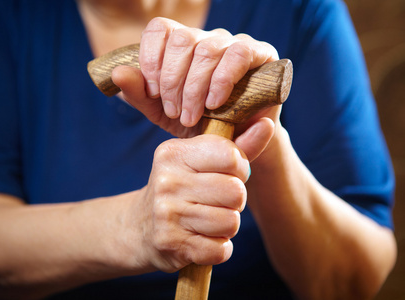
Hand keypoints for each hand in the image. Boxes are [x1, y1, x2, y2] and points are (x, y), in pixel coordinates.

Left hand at [112, 17, 278, 137]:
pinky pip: (237, 55)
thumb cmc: (197, 123)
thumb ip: (139, 93)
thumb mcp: (161, 112)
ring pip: (207, 50)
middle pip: (182, 39)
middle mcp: (206, 38)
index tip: (153, 92)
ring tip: (191, 116)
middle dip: (172, 81)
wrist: (233, 143)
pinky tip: (214, 104)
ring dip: (194, 88)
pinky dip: (221, 81)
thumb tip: (117, 72)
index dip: (151, 58)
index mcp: (181, 45)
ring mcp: (233, 43)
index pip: (159, 28)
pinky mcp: (260, 54)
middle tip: (174, 111)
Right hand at [131, 135, 251, 271]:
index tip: (227, 174)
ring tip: (208, 220)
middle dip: (234, 200)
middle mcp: (167, 181)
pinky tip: (202, 239)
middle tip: (216, 201)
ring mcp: (167, 215)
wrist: (141, 226)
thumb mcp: (201, 162)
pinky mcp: (171, 245)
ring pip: (231, 222)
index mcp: (173, 153)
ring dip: (227, 225)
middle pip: (235, 192)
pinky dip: (218, 248)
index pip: (230, 157)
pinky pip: (220, 249)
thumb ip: (237, 145)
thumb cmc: (181, 188)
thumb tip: (267, 124)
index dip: (238, 169)